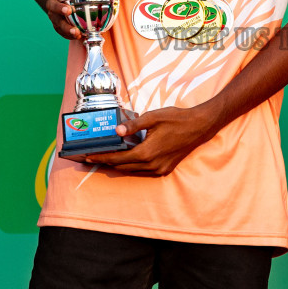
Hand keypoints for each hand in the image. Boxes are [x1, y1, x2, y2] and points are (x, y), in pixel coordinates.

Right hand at [39, 0, 131, 40]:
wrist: (70, 6)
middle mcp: (54, 0)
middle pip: (51, 4)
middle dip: (58, 7)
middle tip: (68, 10)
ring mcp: (55, 15)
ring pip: (56, 21)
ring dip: (65, 27)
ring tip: (76, 32)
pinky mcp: (58, 26)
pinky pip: (61, 32)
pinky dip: (69, 35)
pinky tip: (79, 37)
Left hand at [84, 105, 220, 175]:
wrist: (199, 126)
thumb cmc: (177, 119)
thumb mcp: (153, 117)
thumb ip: (133, 125)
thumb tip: (117, 131)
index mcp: (146, 153)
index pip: (117, 158)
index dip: (101, 158)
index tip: (88, 157)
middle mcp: (152, 165)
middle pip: (122, 167)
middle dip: (107, 162)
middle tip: (93, 157)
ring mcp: (159, 169)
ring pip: (132, 171)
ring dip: (119, 165)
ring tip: (107, 157)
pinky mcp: (165, 169)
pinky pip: (143, 171)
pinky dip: (133, 166)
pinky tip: (128, 158)